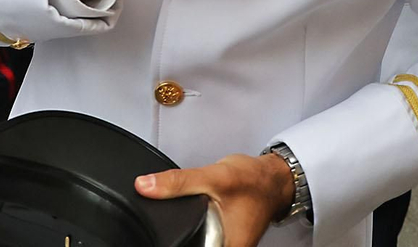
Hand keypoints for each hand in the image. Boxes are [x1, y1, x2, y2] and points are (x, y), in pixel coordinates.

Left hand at [136, 152, 293, 246]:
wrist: (272, 177)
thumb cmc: (255, 181)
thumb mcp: (214, 177)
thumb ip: (178, 182)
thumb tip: (145, 186)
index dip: (176, 243)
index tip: (173, 234)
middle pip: (189, 246)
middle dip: (178, 236)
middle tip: (176, 221)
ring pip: (194, 243)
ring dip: (187, 232)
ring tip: (189, 217)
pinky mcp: (222, 239)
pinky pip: (202, 239)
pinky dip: (193, 229)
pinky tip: (195, 217)